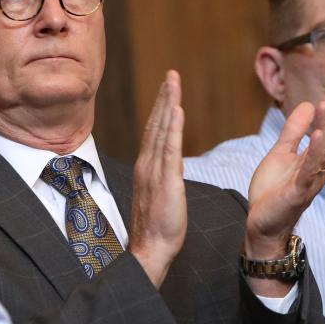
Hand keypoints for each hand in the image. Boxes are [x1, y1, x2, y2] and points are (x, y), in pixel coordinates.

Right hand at [128, 70, 186, 287]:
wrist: (150, 249)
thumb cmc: (157, 228)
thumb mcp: (160, 196)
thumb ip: (162, 177)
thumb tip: (168, 168)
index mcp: (147, 168)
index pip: (154, 131)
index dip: (161, 108)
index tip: (167, 89)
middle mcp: (147, 165)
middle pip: (156, 124)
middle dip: (164, 97)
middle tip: (171, 74)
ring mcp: (155, 172)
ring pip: (161, 130)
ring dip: (168, 103)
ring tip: (173, 81)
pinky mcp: (166, 181)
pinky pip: (170, 149)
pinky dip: (172, 127)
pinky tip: (177, 110)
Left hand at [245, 87, 324, 258]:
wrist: (262, 222)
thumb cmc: (274, 190)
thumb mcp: (281, 154)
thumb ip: (293, 132)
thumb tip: (308, 104)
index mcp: (316, 160)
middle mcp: (319, 169)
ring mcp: (310, 181)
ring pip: (323, 151)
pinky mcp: (299, 192)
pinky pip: (309, 170)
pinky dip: (315, 152)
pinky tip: (318, 134)